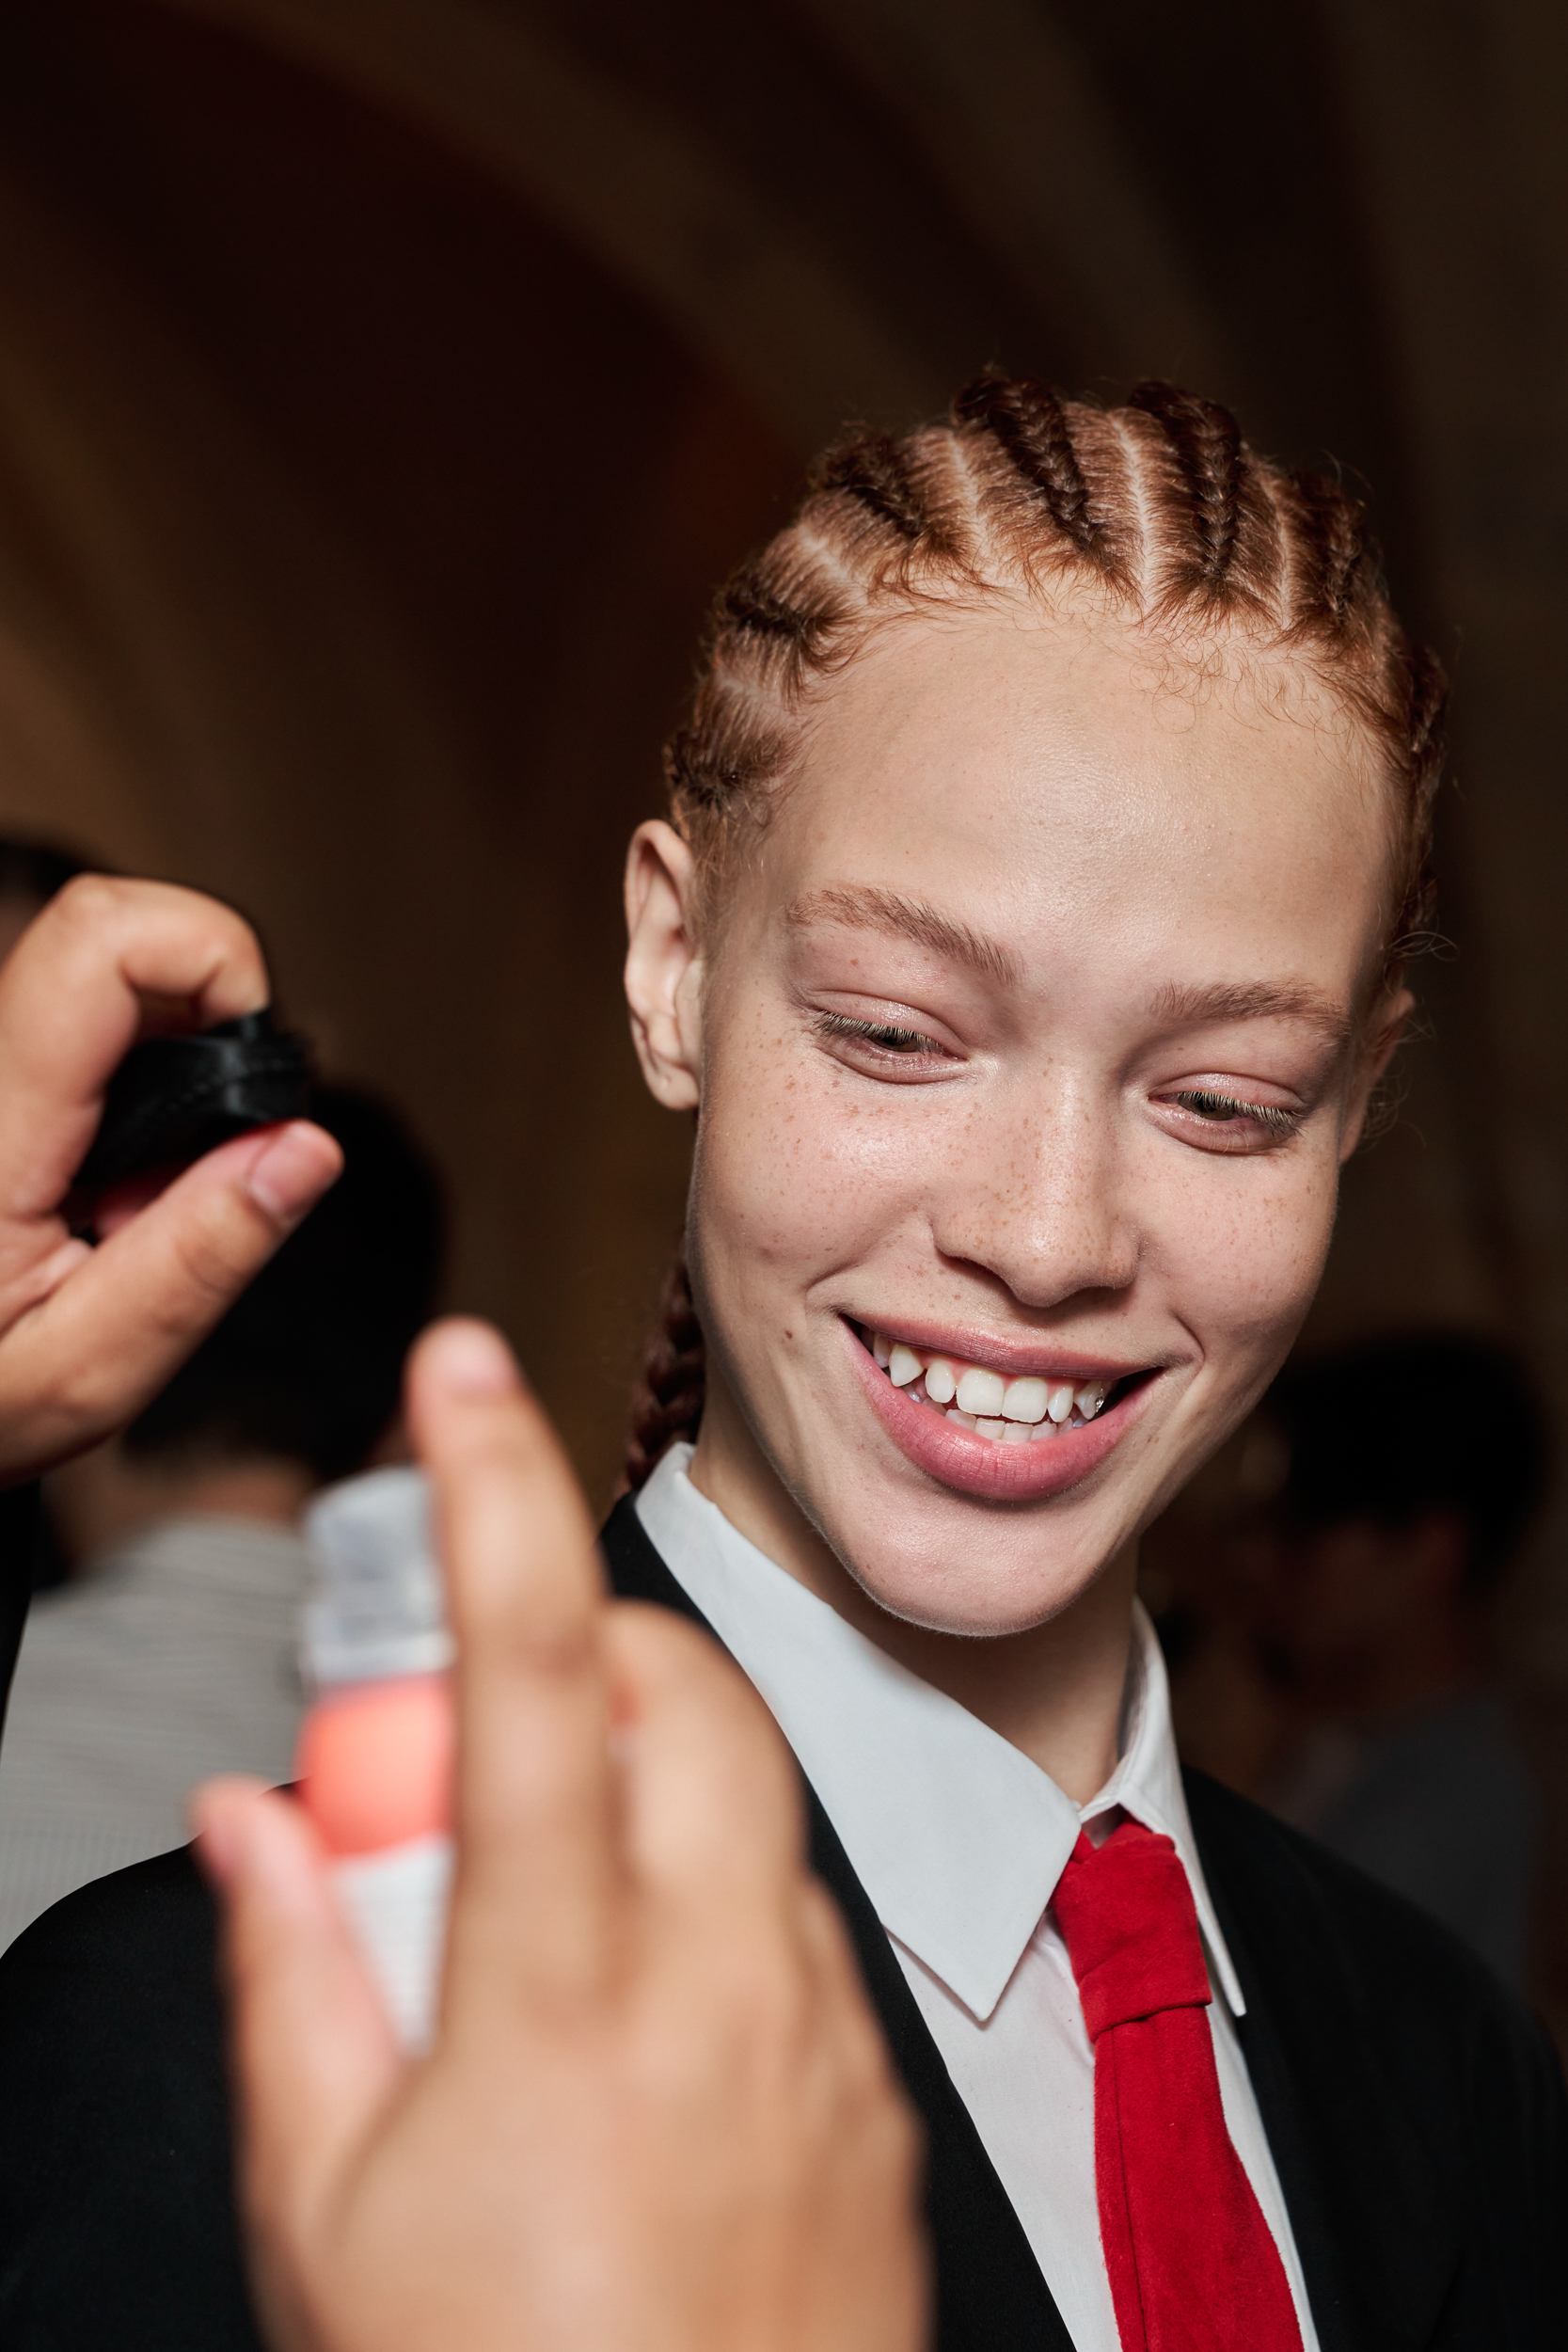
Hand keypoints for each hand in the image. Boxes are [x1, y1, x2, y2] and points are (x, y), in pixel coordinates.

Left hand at [0, 875, 340, 1480]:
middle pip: (112, 930)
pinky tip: (104, 1181)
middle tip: (200, 1156)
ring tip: (137, 1192)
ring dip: (166, 1064)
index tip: (248, 1070)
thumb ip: (196, 1261)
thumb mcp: (83, 1379)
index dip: (212, 960)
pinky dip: (128, 1087)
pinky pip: (78, 1029)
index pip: (103, 938)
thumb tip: (303, 1148)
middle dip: (205, 1021)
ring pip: (103, 978)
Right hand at [196, 1319, 927, 2351]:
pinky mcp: (874, 2095)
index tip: (466, 1366)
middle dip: (594, 1645)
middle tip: (488, 1734)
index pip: (523, 1679)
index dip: (490, 1496)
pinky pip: (795, 1926)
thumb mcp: (328, 2218)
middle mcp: (720, 1987)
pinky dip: (711, 1908)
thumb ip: (293, 1982)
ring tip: (541, 1920)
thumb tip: (255, 1814)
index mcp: (561, 2000)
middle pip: (685, 1694)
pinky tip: (635, 2028)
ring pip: (747, 1807)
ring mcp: (820, 2039)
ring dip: (645, 1791)